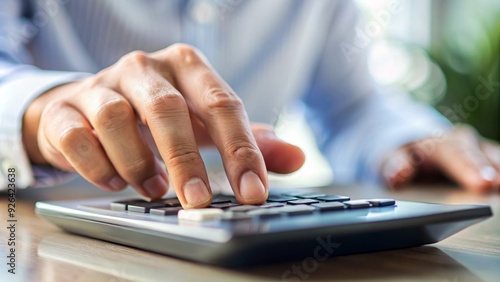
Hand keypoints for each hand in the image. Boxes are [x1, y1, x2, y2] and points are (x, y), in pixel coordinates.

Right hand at [22, 44, 304, 206]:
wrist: (91, 107)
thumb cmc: (159, 117)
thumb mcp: (207, 124)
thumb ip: (249, 140)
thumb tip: (298, 159)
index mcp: (187, 66)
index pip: (222, 104)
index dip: (240, 151)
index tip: (252, 192)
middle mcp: (144, 67)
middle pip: (168, 110)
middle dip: (186, 161)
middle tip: (199, 201)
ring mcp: (101, 84)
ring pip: (117, 120)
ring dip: (138, 164)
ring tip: (154, 189)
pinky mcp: (66, 109)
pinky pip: (77, 138)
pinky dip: (97, 167)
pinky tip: (114, 181)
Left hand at [382, 125, 499, 191]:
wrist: (410, 141)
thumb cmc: (403, 154)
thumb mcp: (389, 158)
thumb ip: (394, 165)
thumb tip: (400, 173)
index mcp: (437, 141)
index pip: (453, 154)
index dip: (467, 169)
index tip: (481, 184)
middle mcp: (461, 141)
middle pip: (476, 154)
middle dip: (488, 169)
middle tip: (497, 185)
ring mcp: (477, 148)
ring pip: (492, 156)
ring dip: (499, 169)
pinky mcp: (486, 158)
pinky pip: (496, 163)